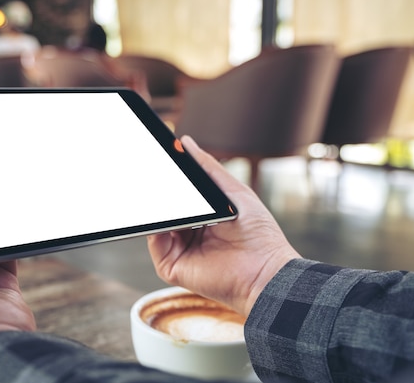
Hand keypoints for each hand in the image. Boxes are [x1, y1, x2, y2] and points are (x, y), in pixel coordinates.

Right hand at [148, 136, 300, 316]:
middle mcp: (188, 233)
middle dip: (157, 191)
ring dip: (157, 207)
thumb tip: (185, 142)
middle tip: (148, 169)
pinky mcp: (172, 266)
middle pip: (165, 208)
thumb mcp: (233, 191)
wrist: (265, 271)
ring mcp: (179, 250)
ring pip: (157, 223)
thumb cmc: (258, 234)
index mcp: (202, 217)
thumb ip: (208, 167)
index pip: (178, 195)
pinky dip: (154, 227)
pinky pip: (155, 242)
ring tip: (157, 189)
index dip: (168, 180)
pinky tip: (164, 215)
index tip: (157, 158)